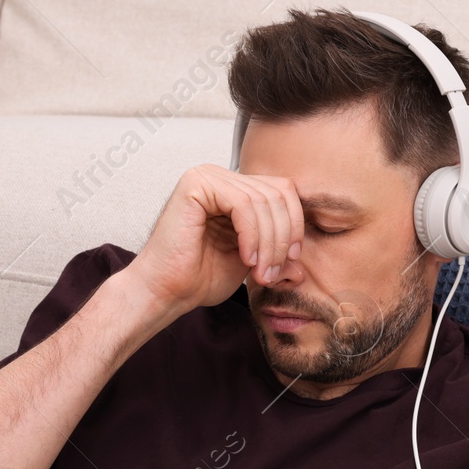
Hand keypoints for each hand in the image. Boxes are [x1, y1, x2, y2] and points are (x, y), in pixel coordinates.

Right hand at [122, 164, 304, 315]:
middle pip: (277, 193)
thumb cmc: (200, 278)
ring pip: (263, 201)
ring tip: (260, 272)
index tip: (291, 260)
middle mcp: (221, 177)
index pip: (282, 191)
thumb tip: (303, 257)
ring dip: (269, 243)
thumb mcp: (252, 261)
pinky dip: (252, 235)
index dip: (294, 225)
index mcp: (234, 190)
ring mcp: (208, 176)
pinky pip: (243, 204)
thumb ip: (276, 249)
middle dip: (282, 238)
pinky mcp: (196, 184)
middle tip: (273, 272)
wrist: (165, 292)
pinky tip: (245, 258)